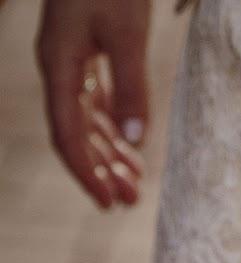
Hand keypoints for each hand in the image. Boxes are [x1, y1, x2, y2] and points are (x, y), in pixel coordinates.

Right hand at [35, 0, 150, 209]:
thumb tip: (135, 140)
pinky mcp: (86, 50)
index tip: (108, 203)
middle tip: (128, 204)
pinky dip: (112, 125)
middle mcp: (59, 66)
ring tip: (135, 184)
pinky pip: (94, 99)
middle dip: (101, 170)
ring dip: (109, 152)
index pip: (67, 133)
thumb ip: (131, 85)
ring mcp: (70, 58)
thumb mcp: (127, 34)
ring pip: (86, 118)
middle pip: (75, 132)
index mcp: (59, 65)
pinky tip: (129, 146)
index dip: (86, 172)